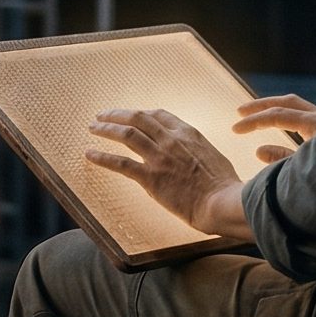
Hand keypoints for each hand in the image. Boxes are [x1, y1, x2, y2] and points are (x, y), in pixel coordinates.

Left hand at [84, 107, 243, 236]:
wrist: (223, 202)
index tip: (130, 115)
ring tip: (93, 128)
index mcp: (188, 133)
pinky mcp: (151, 177)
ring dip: (106, 129)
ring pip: (127, 134)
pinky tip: (90, 155)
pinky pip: (121, 163)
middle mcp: (171, 140)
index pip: (159, 115)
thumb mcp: (214, 157)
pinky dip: (103, 157)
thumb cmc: (225, 186)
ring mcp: (160, 157)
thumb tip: (192, 155)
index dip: (141, 113)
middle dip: (117, 114)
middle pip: (138, 118)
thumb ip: (198, 151)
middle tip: (102, 115)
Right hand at [231, 93, 315, 164]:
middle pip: (288, 103)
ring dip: (274, 108)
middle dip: (261, 106)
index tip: (235, 129)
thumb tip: (259, 150)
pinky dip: (288, 116)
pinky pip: (306, 116)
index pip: (278, 116)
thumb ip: (281, 160)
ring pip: (298, 107)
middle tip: (240, 112)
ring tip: (255, 115)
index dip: (254, 121)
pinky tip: (279, 125)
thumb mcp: (304, 173)